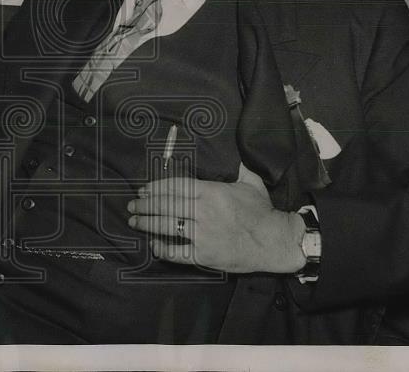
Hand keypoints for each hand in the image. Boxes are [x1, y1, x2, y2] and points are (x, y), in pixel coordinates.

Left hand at [126, 163, 305, 273]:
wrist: (275, 241)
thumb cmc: (262, 212)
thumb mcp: (250, 183)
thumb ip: (238, 167)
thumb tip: (234, 152)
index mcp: (211, 192)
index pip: (176, 186)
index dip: (157, 187)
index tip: (144, 189)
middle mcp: (203, 212)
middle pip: (167, 206)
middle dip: (146, 204)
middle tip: (133, 205)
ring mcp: (203, 235)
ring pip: (167, 227)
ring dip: (148, 224)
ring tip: (135, 221)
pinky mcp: (205, 255)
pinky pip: (178, 252)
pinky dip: (164, 249)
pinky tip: (154, 245)